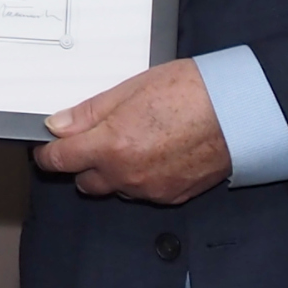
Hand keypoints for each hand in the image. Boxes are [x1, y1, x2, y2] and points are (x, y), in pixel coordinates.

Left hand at [31, 60, 231, 203]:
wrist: (238, 111)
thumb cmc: (188, 92)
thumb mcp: (129, 90)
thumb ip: (89, 113)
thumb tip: (58, 125)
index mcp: (110, 147)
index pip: (60, 161)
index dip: (48, 154)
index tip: (49, 147)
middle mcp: (126, 175)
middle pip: (85, 182)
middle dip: (83, 164)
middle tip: (96, 139)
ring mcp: (150, 190)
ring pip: (116, 189)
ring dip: (114, 172)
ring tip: (133, 142)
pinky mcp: (172, 196)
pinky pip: (144, 192)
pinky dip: (141, 178)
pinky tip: (156, 153)